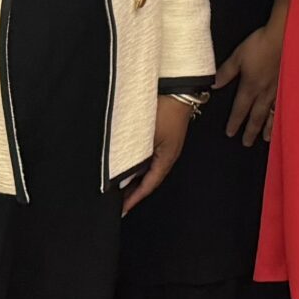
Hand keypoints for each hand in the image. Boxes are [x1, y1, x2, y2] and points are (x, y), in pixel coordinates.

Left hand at [123, 98, 195, 213]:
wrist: (179, 89)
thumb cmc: (164, 110)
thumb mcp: (146, 135)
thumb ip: (134, 156)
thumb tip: (121, 174)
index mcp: (167, 158)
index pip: (149, 185)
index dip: (136, 198)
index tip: (123, 209)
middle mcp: (169, 155)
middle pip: (150, 179)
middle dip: (135, 191)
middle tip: (119, 202)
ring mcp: (168, 145)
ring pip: (150, 168)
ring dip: (136, 178)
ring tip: (121, 186)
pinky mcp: (165, 136)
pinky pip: (151, 157)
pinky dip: (139, 165)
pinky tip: (130, 164)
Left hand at [217, 25, 281, 146]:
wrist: (283, 38)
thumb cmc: (260, 45)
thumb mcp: (238, 57)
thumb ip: (225, 72)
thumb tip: (213, 85)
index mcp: (250, 87)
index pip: (240, 109)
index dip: (234, 122)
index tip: (230, 133)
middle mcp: (264, 93)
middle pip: (256, 116)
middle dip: (250, 130)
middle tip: (246, 143)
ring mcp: (277, 91)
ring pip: (271, 114)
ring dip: (267, 127)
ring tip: (266, 138)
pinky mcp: (287, 85)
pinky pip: (283, 106)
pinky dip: (281, 116)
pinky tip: (283, 120)